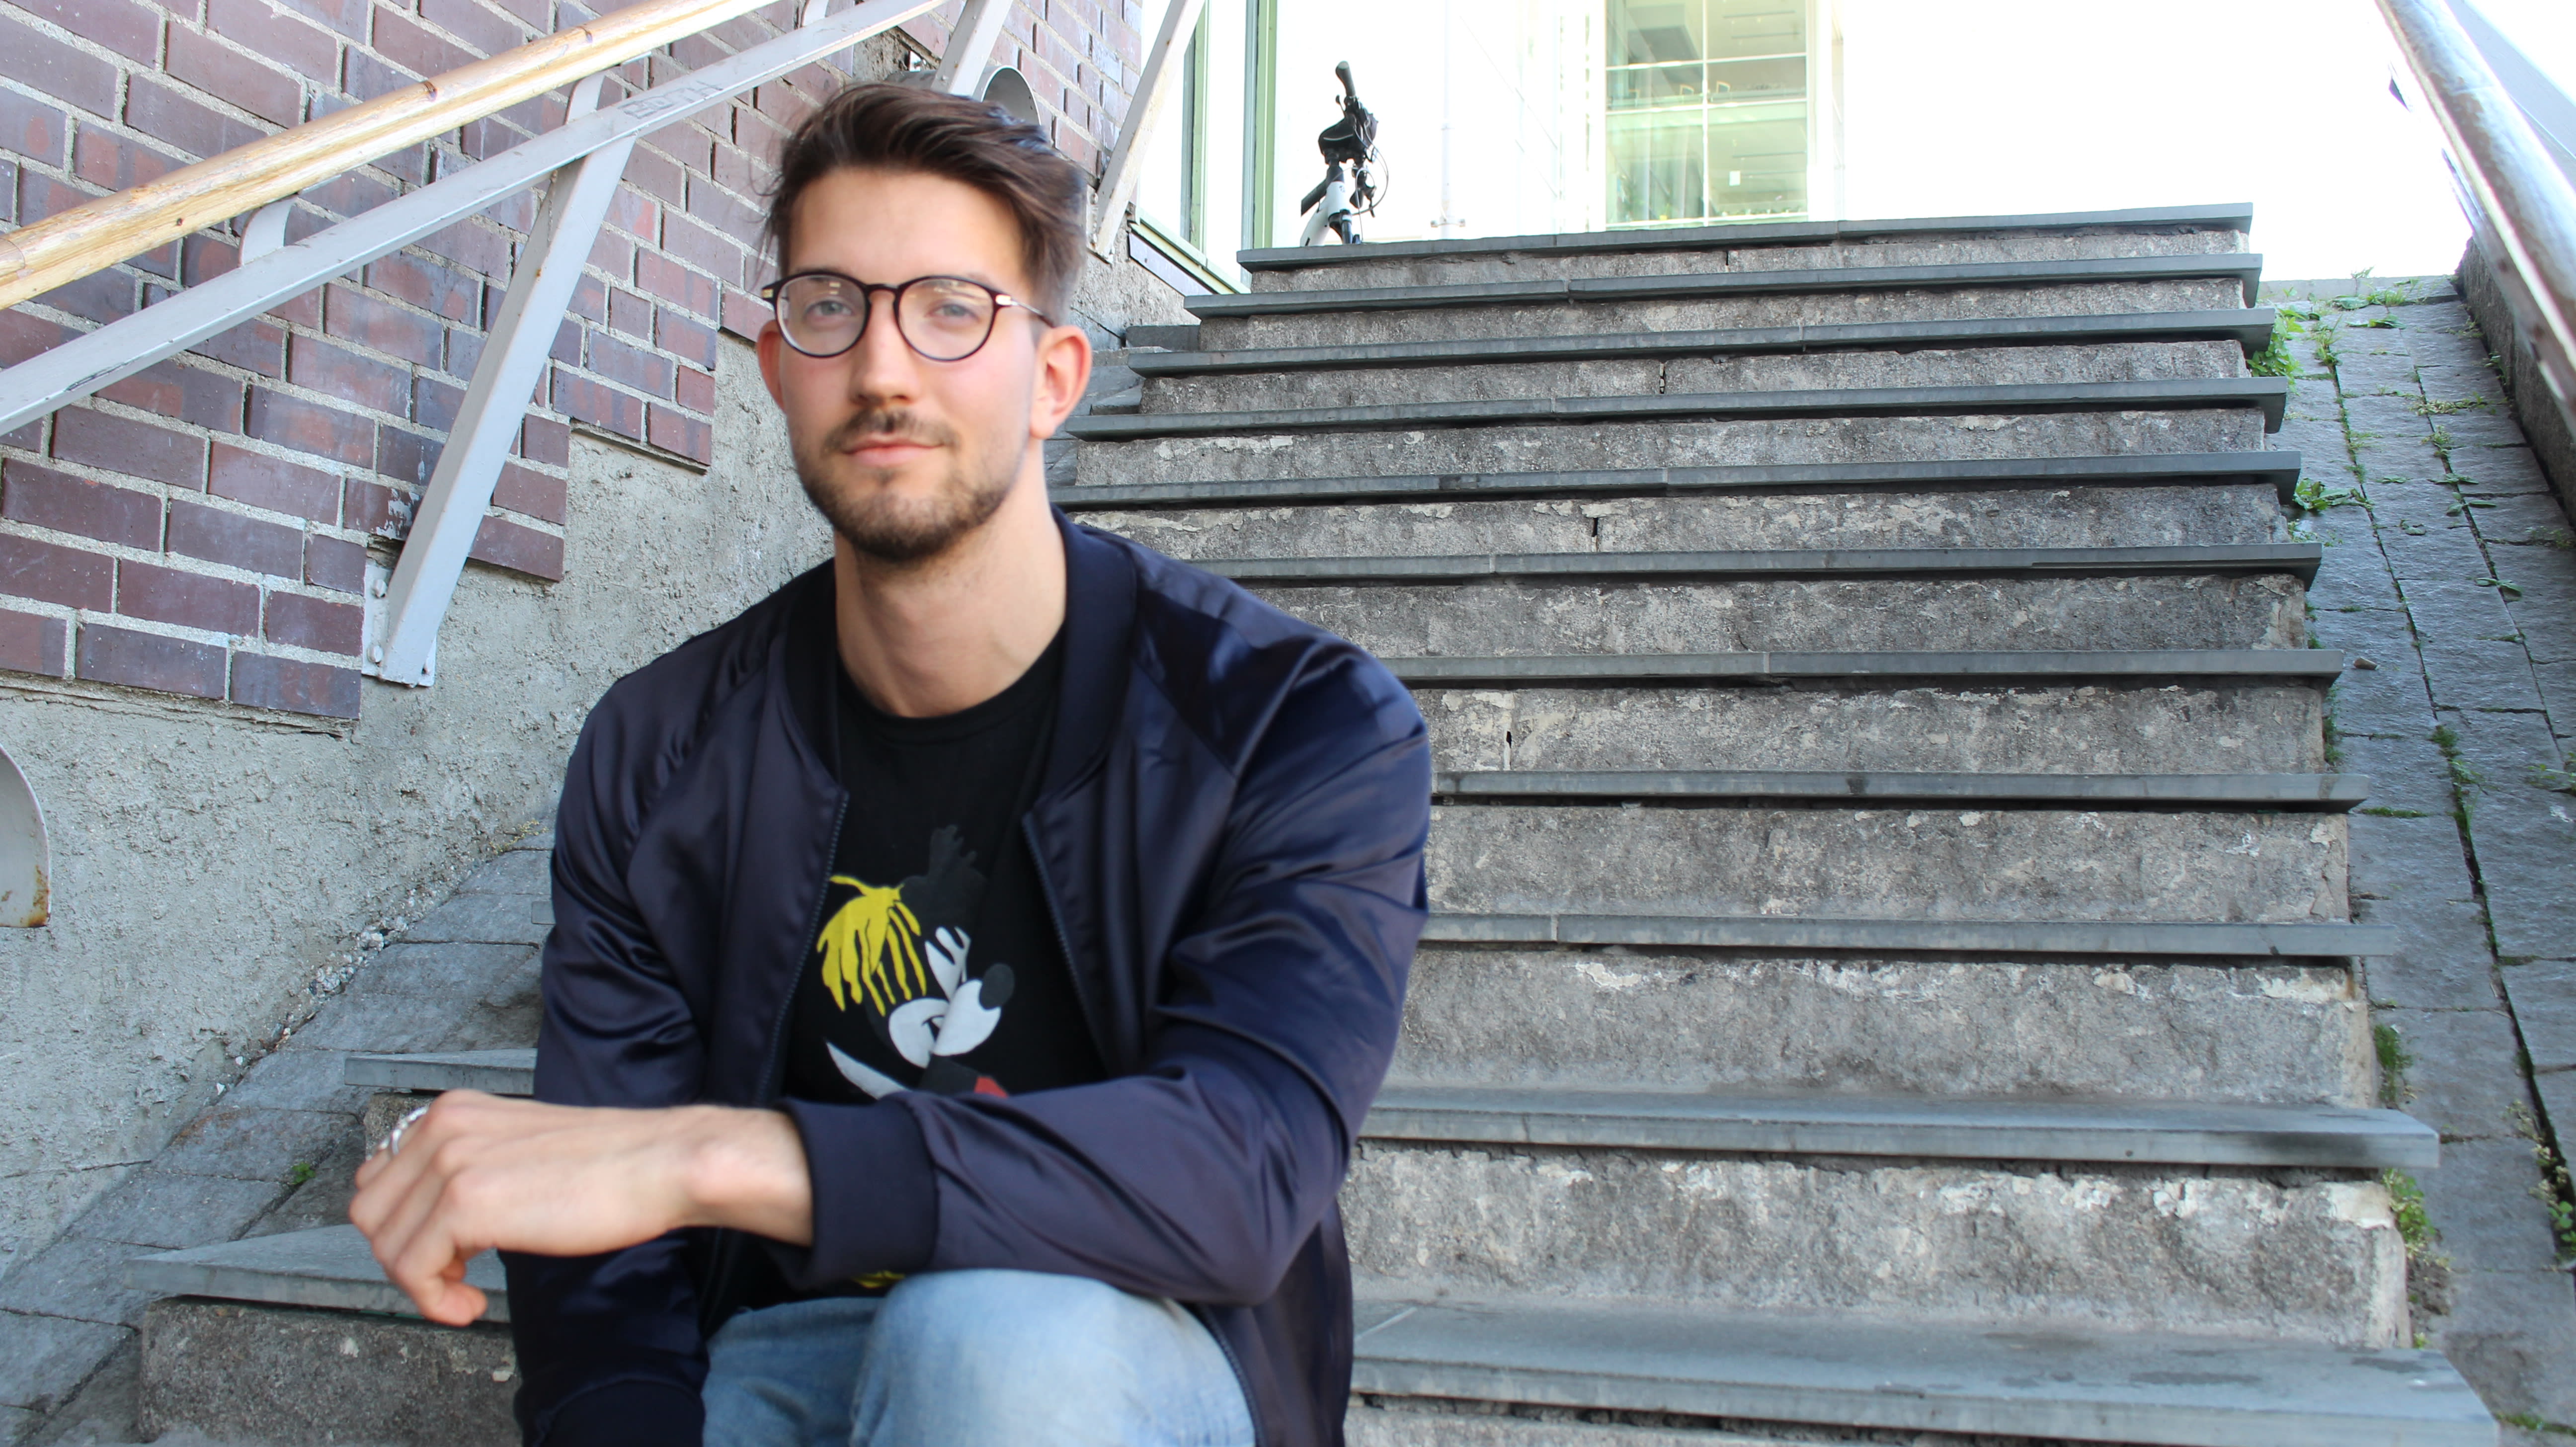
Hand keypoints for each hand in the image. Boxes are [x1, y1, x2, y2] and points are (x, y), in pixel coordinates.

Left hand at [349, 1091, 811, 1325]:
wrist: (660, 1164)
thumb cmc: (608, 1165)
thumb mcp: (518, 1148)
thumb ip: (469, 1164)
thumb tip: (427, 1214)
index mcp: (454, 1111)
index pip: (379, 1177)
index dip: (402, 1226)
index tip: (440, 1253)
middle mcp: (443, 1127)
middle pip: (370, 1213)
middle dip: (404, 1257)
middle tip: (452, 1277)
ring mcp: (452, 1162)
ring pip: (385, 1245)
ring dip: (420, 1285)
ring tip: (464, 1294)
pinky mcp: (466, 1202)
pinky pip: (412, 1270)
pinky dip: (434, 1301)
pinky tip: (472, 1306)